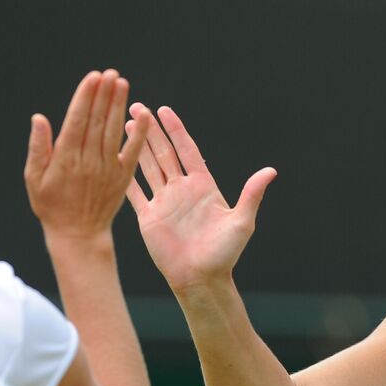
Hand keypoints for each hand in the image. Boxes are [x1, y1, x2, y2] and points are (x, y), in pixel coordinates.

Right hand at [24, 69, 150, 246]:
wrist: (78, 234)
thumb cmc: (51, 205)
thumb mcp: (34, 178)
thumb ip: (39, 148)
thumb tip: (39, 118)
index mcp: (65, 159)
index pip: (77, 120)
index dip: (86, 97)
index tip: (93, 77)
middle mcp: (88, 161)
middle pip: (98, 121)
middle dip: (104, 95)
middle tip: (111, 73)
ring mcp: (107, 169)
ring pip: (114, 131)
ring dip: (119, 106)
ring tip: (122, 83)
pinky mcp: (122, 177)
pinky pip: (132, 152)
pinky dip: (140, 134)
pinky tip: (145, 115)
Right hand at [124, 104, 276, 294]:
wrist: (201, 279)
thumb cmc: (224, 254)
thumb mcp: (241, 222)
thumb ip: (251, 194)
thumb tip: (271, 171)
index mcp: (203, 186)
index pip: (187, 150)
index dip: (176, 130)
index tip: (164, 110)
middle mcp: (182, 190)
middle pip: (163, 152)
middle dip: (151, 130)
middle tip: (137, 107)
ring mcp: (164, 202)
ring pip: (147, 167)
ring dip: (136, 146)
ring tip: (124, 125)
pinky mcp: (149, 217)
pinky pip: (135, 192)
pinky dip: (125, 175)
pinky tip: (115, 158)